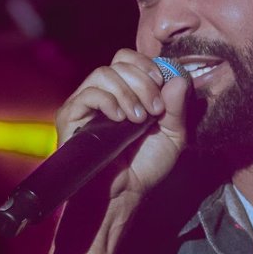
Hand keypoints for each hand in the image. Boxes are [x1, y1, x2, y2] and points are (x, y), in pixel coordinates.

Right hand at [55, 49, 191, 198]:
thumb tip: (180, 79)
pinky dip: (107, 101)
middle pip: (118, 62)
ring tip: (138, 119)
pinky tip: (120, 119)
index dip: (146, 65)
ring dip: (127, 92)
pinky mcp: (71, 117)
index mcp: (126, 93)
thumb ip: (177, 109)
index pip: (128, 59)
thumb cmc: (145, 167)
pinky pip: (87, 94)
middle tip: (154, 109)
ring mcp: (86, 104)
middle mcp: (105, 94)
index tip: (161, 84)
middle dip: (142, 82)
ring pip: (103, 74)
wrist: (124, 194)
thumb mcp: (172, 137)